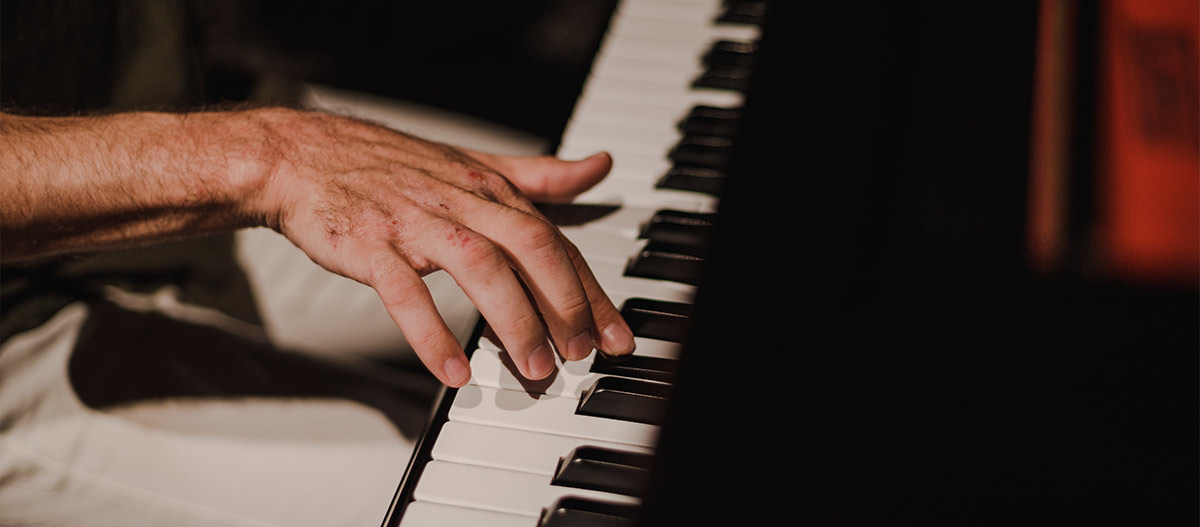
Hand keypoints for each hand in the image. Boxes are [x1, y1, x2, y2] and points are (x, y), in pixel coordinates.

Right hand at [249, 110, 634, 386]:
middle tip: (583, 354)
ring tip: (534, 368)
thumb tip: (598, 168)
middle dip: (565, 303)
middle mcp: (459, 201)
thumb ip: (537, 176)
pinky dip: (431, 333)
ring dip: (514, 320)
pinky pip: (405, 292)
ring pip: (479, 266)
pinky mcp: (369, 245)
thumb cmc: (388, 166)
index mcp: (487, 188)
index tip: (616, 335)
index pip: (554, 240)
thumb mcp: (471, 162)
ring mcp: (414, 222)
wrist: (302, 156)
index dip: (590, 290)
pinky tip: (453, 370)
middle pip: (529, 247)